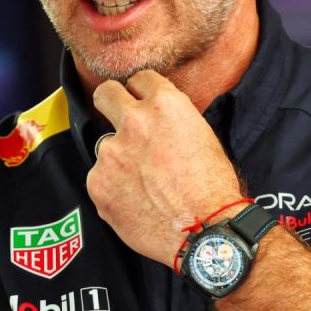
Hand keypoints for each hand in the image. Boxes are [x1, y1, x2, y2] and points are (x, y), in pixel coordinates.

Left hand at [86, 70, 243, 267]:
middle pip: (105, 93)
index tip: (141, 102)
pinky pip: (101, 179)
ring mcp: (111, 152)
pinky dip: (113, 188)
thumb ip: (171, 120)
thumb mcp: (202, 136)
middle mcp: (133, 121)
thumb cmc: (212, 188)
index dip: (142, 92)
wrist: (205, 231)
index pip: (140, 79)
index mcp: (164, 104)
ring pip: (106, 147)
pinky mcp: (97, 182)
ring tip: (143, 184)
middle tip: (118, 117)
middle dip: (111, 101)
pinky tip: (136, 202)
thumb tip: (156, 120)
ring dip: (119, 159)